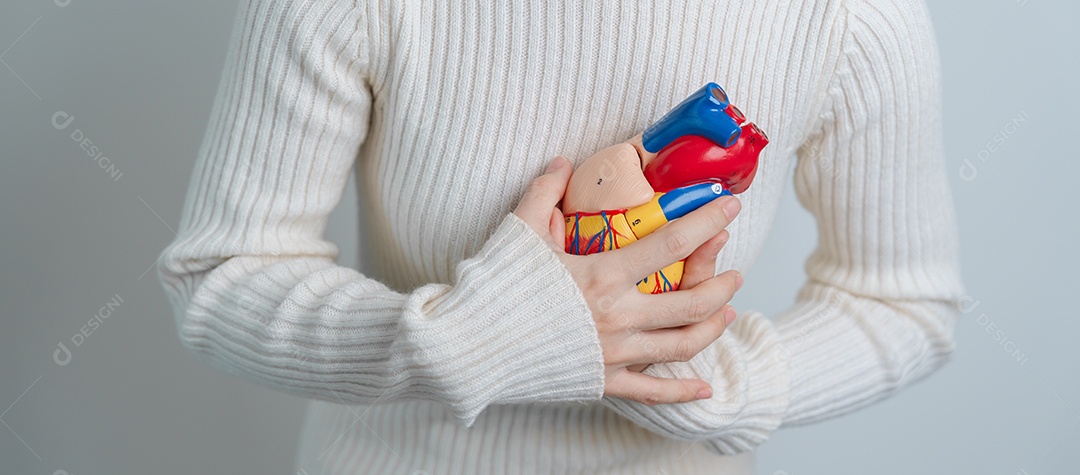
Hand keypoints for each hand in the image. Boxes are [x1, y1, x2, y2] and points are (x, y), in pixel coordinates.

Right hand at [514, 156, 743, 405]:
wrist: (470, 346)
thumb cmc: (495, 286)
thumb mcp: (519, 229)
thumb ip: (546, 191)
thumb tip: (564, 162)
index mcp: (602, 274)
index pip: (671, 243)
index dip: (706, 222)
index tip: (728, 207)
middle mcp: (617, 316)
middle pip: (691, 301)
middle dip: (722, 283)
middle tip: (735, 269)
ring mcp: (613, 353)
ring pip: (682, 344)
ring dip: (713, 326)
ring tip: (727, 311)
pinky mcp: (602, 381)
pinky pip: (652, 392)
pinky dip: (682, 391)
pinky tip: (705, 389)